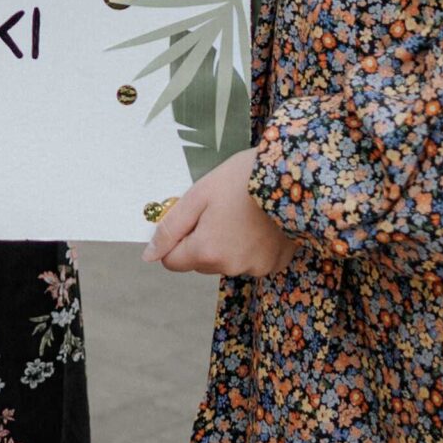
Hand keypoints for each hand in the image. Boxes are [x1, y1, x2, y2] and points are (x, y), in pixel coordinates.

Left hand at [144, 145, 297, 276]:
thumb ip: (170, 229)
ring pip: (225, 261)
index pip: (172, 262)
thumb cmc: (241, 178)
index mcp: (207, 252)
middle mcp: (231, 268)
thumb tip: (149, 256)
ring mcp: (256, 268)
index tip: (191, 217)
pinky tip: (260, 222)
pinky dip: (251, 246)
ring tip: (243, 213)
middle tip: (219, 209)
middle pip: (200, 261)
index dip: (176, 239)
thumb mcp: (198, 196)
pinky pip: (251, 260)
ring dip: (227, 244)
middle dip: (202, 240)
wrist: (292, 174)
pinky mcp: (276, 265)